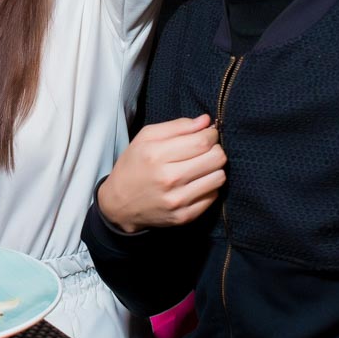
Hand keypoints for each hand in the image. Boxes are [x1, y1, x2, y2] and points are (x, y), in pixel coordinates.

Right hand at [97, 115, 226, 232]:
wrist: (119, 204)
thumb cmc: (134, 165)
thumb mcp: (146, 138)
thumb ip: (177, 126)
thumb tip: (206, 120)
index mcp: (156, 155)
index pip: (202, 141)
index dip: (211, 134)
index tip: (208, 134)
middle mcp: (168, 178)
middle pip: (216, 158)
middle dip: (215, 149)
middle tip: (205, 150)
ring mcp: (177, 200)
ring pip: (219, 177)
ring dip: (214, 169)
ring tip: (201, 167)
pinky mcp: (184, 216)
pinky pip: (213, 196)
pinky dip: (208, 187)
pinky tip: (195, 183)